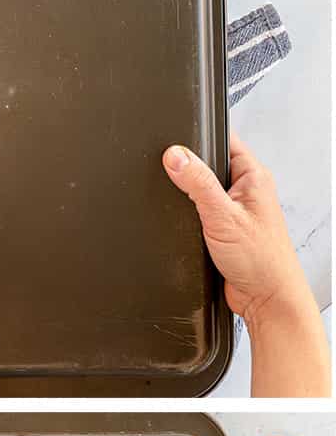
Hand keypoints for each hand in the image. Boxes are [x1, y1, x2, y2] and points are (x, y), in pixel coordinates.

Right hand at [162, 136, 328, 396]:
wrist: (265, 297)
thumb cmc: (260, 259)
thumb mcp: (222, 215)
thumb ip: (197, 183)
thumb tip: (176, 156)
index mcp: (253, 177)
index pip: (224, 142)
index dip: (199, 138)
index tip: (175, 140)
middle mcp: (246, 191)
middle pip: (209, 166)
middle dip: (188, 169)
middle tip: (169, 173)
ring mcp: (235, 211)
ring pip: (202, 192)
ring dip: (187, 197)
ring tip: (176, 200)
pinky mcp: (224, 230)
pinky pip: (200, 214)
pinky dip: (188, 217)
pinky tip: (183, 224)